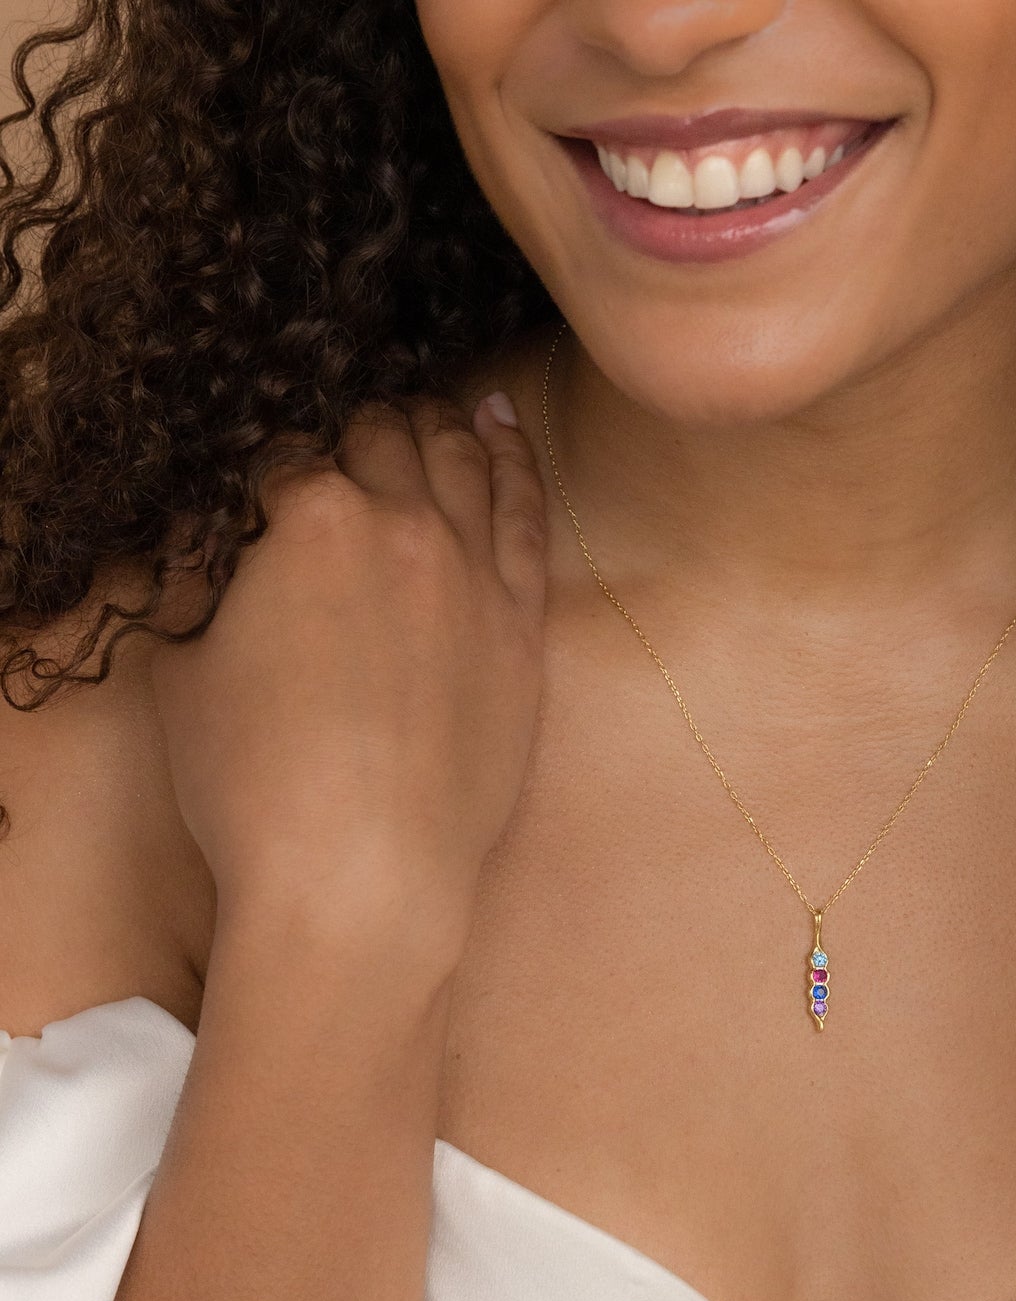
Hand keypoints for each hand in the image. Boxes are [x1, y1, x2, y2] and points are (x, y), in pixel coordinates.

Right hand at [150, 391, 546, 956]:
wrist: (367, 875)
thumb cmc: (259, 787)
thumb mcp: (186, 675)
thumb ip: (205, 594)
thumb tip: (216, 561)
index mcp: (312, 521)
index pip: (286, 464)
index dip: (269, 477)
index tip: (267, 496)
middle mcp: (403, 527)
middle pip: (382, 443)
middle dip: (359, 435)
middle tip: (354, 441)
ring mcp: (474, 573)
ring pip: (462, 462)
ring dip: (440, 425)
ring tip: (436, 407)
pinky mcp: (522, 623)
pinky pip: (526, 517)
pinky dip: (514, 462)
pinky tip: (502, 431)